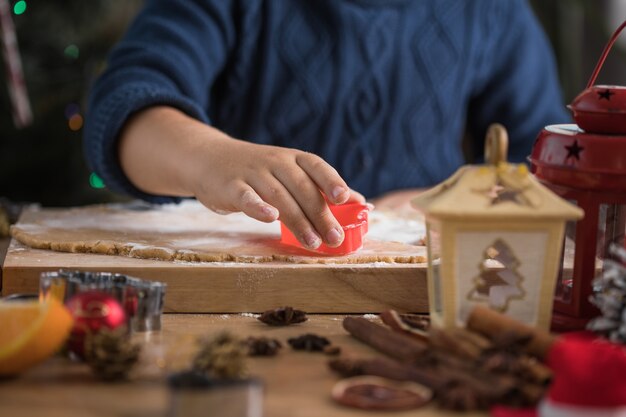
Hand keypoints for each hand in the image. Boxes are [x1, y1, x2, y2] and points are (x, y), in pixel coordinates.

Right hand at [189, 137, 364, 248]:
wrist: (210, 159)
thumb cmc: (260, 172)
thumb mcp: (291, 173)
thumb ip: (323, 188)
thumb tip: (362, 204)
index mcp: (294, 159)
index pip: (317, 166)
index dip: (332, 181)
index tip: (346, 199)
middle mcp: (275, 162)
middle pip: (302, 188)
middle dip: (320, 214)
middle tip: (335, 238)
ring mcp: (252, 173)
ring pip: (278, 196)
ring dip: (297, 220)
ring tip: (313, 242)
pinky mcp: (231, 186)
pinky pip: (245, 196)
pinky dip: (257, 207)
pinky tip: (270, 219)